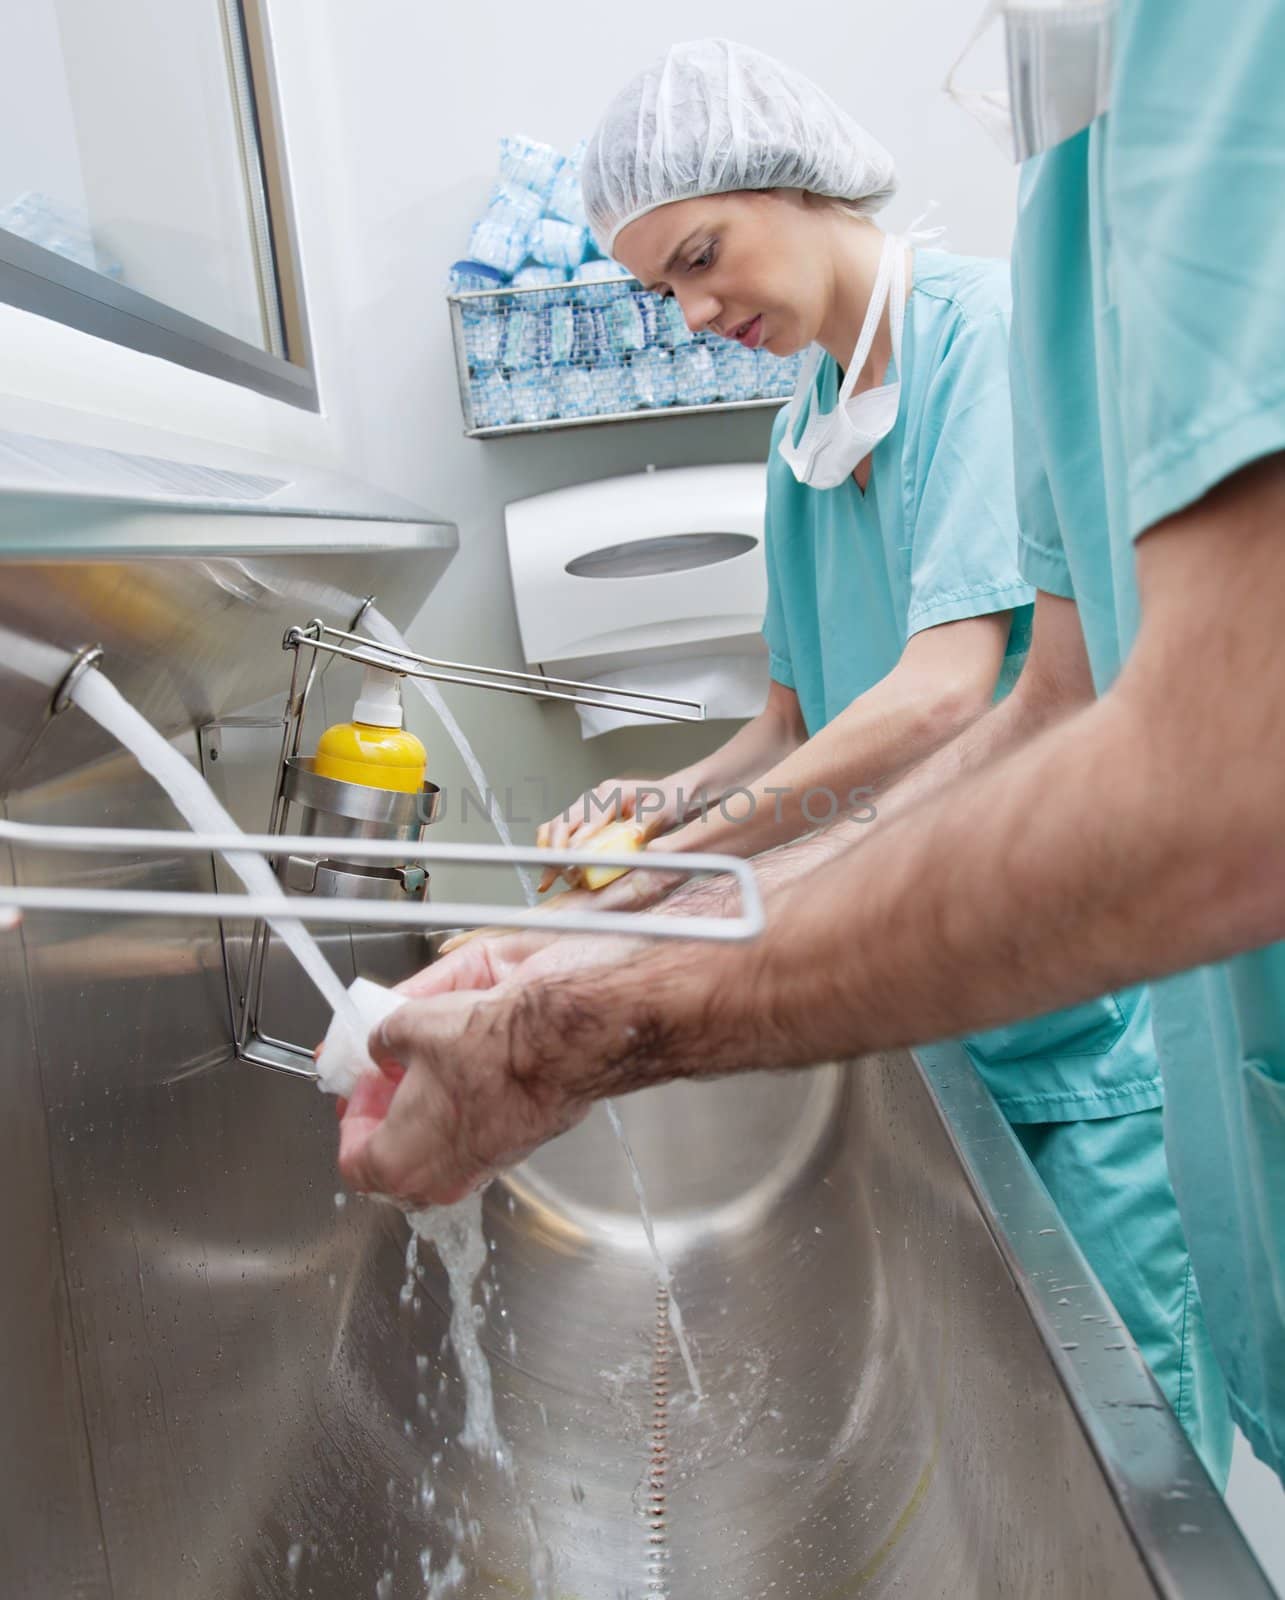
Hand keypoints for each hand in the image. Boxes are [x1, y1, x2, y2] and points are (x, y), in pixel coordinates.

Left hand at [337, 985, 582, 1206]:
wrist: (560, 1041)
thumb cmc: (488, 1043)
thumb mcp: (408, 1023)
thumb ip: (382, 1040)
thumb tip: (386, 1043)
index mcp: (400, 1160)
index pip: (353, 1162)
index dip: (352, 1116)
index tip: (360, 1083)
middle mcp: (440, 1179)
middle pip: (396, 1163)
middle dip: (388, 1118)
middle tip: (387, 1078)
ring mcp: (481, 1169)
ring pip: (437, 1152)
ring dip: (427, 1112)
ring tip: (428, 1067)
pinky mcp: (514, 1150)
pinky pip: (475, 1138)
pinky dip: (465, 1109)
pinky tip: (468, 1069)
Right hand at [536, 776, 677, 891]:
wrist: (673, 795)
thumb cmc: (670, 800)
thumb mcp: (664, 811)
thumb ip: (647, 823)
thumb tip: (632, 836)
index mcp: (612, 792)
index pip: (587, 820)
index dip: (578, 843)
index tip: (572, 863)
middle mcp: (595, 798)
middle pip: (563, 823)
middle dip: (555, 851)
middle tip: (556, 876)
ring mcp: (587, 808)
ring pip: (556, 828)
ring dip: (549, 853)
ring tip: (549, 878)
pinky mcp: (585, 820)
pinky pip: (560, 833)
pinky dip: (552, 851)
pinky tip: (552, 870)